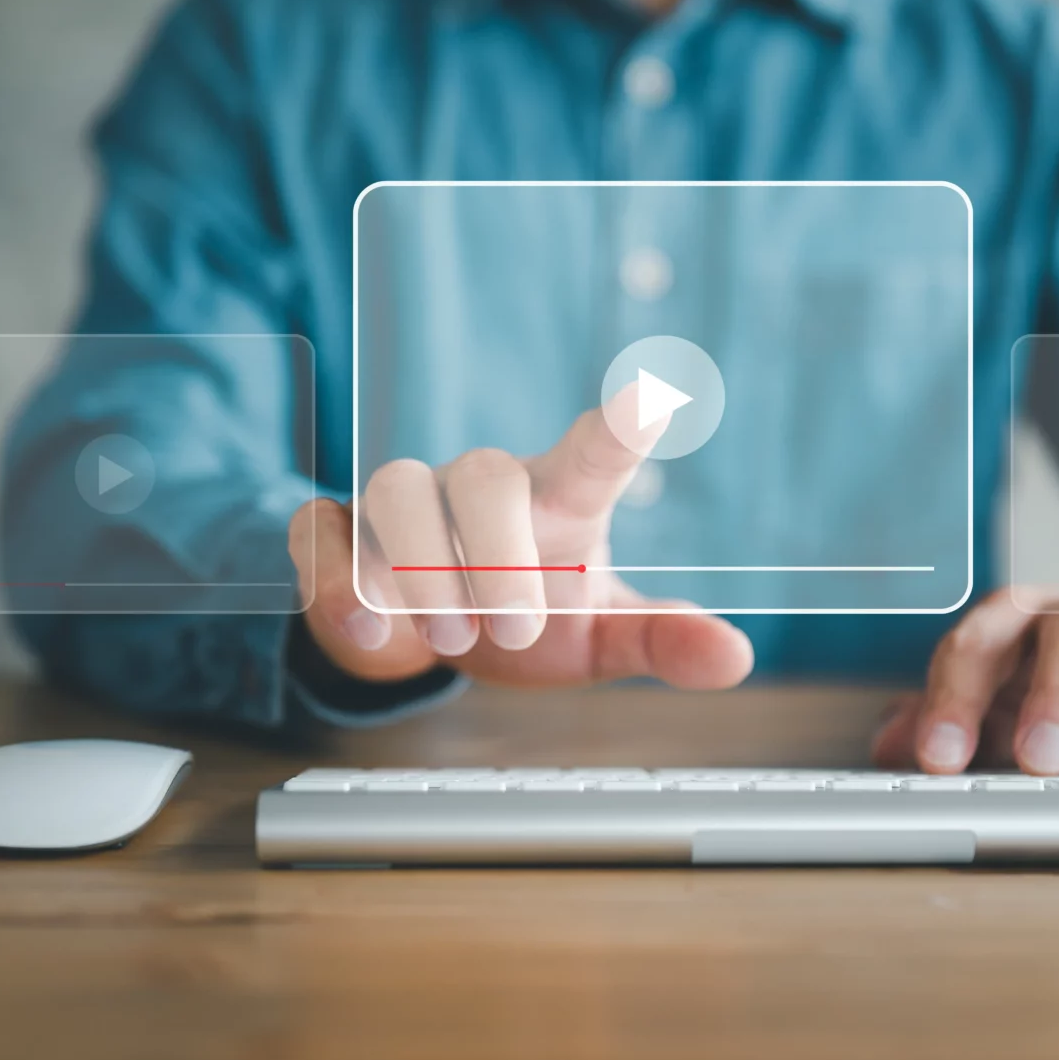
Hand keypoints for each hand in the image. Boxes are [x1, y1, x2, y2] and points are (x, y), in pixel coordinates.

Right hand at [286, 385, 753, 690]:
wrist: (429, 643)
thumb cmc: (530, 618)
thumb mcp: (598, 639)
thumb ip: (661, 642)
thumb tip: (736, 657)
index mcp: (556, 503)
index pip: (592, 456)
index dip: (619, 430)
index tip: (652, 402)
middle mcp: (479, 489)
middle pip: (486, 476)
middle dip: (500, 554)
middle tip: (518, 627)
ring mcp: (405, 504)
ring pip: (399, 490)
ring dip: (425, 567)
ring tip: (454, 635)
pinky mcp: (336, 534)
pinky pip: (322, 533)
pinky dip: (340, 579)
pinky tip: (372, 630)